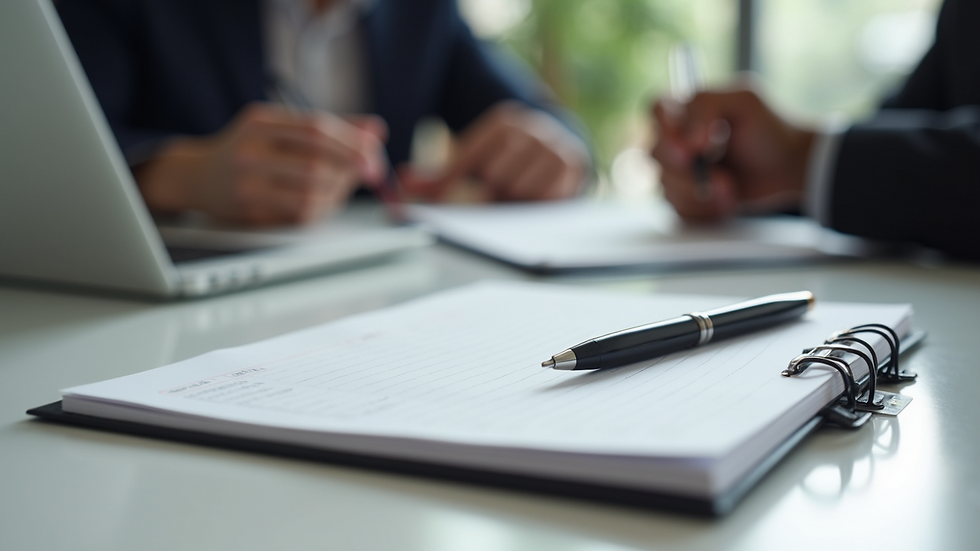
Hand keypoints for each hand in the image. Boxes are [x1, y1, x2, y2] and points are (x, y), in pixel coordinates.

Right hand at [135, 103, 387, 225]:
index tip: (375, 154)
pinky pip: (299, 211)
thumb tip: (376, 131)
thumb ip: (330, 127)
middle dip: (351, 170)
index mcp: (262, 121)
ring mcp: (247, 179)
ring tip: (343, 187)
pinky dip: (322, 208)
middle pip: (316, 161)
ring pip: (311, 190)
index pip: (317, 129)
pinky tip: (324, 201)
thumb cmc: (249, 149)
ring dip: (339, 191)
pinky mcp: (250, 207)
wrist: (198, 176)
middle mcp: (251, 148)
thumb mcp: (281, 128)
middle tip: (371, 173)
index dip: (352, 142)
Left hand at [400, 102, 588, 201]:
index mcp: (503, 122)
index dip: (451, 181)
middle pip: (494, 176)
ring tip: (512, 203)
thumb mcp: (480, 160)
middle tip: (485, 206)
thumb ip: (442, 174)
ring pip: (520, 190)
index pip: (470, 155)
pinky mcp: (573, 166)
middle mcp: (530, 129)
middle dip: (485, 197)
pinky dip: (535, 206)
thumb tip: (405, 183)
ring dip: (512, 203)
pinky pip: (546, 197)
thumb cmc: (513, 163)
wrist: (566, 152)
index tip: (437, 199)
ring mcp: (553, 146)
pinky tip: (533, 204)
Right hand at [650, 86, 815, 220]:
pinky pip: (677, 209)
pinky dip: (703, 209)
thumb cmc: (769, 129)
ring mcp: (678, 170)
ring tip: (731, 190)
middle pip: (655, 154)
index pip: (654, 109)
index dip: (666, 131)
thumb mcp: (744, 101)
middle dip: (689, 172)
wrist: (788, 167)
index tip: (692, 150)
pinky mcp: (685, 196)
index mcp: (685, 110)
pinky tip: (725, 202)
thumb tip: (688, 140)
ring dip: (700, 194)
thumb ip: (708, 105)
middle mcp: (676, 138)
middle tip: (722, 178)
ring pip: (665, 186)